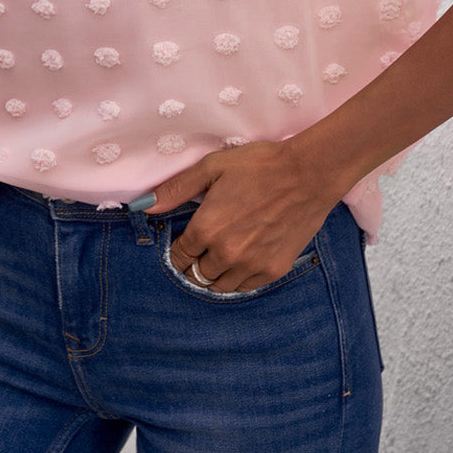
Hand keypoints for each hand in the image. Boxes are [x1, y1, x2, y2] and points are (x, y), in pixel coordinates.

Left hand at [142, 137, 341, 292]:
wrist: (308, 174)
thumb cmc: (259, 165)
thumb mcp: (213, 167)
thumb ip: (176, 189)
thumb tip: (145, 206)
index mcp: (206, 229)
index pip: (179, 256)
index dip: (178, 250)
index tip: (184, 242)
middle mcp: (225, 254)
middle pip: (196, 275)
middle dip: (194, 263)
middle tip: (202, 249)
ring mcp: (251, 265)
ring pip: (219, 287)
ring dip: (214, 275)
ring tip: (220, 257)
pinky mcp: (273, 270)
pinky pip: (245, 288)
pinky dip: (238, 279)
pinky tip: (242, 260)